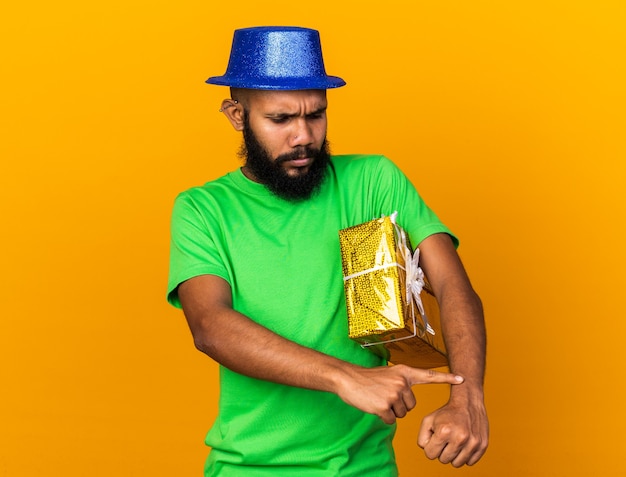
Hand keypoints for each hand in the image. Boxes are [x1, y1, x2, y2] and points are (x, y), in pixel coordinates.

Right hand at [336, 364, 463, 424]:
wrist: (348, 379)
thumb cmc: (368, 379)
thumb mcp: (389, 375)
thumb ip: (402, 383)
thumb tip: (409, 401)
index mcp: (404, 373)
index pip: (429, 376)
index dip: (447, 379)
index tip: (462, 380)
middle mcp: (401, 382)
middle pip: (411, 405)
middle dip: (399, 405)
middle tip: (384, 395)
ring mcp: (393, 394)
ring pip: (402, 414)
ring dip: (391, 411)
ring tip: (378, 398)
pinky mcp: (384, 406)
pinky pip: (391, 420)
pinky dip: (383, 417)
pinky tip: (374, 406)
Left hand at [417, 396, 488, 466]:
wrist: (468, 402)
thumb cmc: (446, 413)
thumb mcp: (428, 421)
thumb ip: (422, 439)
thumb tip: (428, 452)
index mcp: (444, 431)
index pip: (430, 455)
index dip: (431, 446)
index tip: (436, 437)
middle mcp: (460, 438)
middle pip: (443, 460)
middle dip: (442, 450)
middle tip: (446, 438)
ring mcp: (473, 442)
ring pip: (457, 464)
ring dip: (454, 454)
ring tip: (455, 440)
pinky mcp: (482, 445)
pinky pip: (470, 462)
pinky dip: (465, 455)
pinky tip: (464, 443)